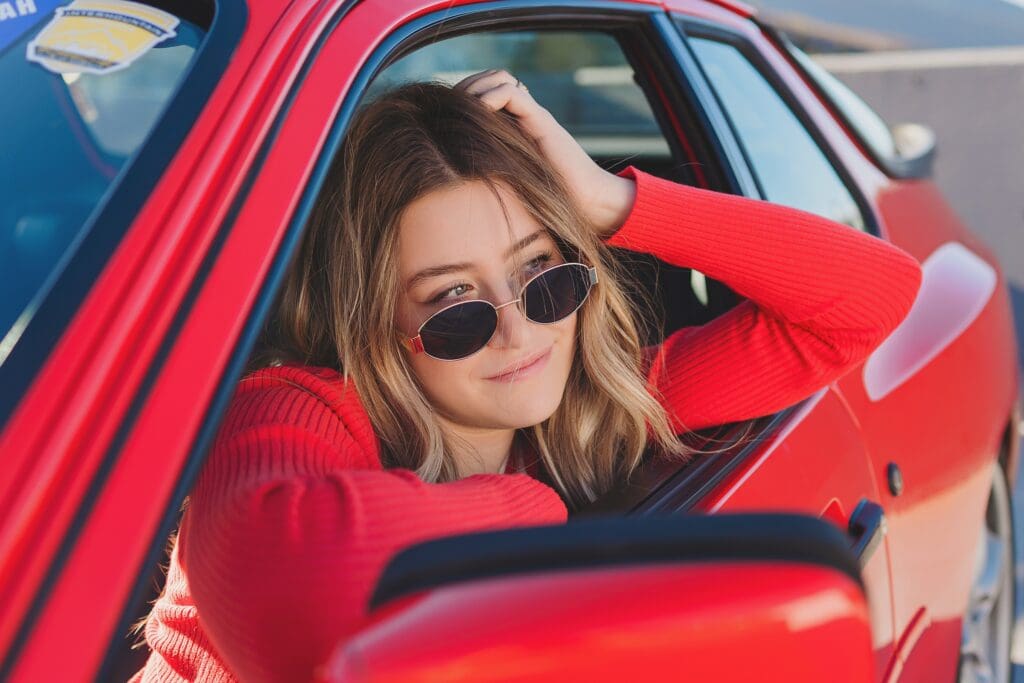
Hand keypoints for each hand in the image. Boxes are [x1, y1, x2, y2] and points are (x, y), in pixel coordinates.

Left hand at [453, 69, 635, 238]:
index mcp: (514, 127)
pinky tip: (479, 114)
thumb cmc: (547, 200)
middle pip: (490, 79)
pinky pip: (513, 94)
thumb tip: (452, 179)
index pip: (484, 91)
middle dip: (465, 87)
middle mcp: (523, 116)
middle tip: (448, 106)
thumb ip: (487, 171)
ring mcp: (533, 116)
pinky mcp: (542, 121)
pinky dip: (491, 97)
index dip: (463, 95)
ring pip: (500, 79)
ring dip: (476, 87)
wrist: (585, 201)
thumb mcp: (507, 182)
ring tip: (462, 108)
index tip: (444, 112)